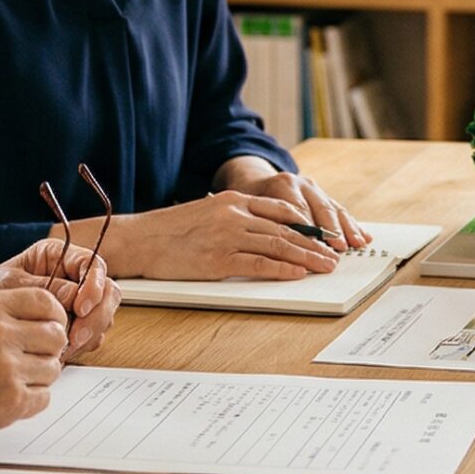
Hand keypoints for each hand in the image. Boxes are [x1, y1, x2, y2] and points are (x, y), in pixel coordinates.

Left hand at [0, 239, 118, 358]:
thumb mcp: (5, 285)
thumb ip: (39, 288)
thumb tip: (73, 296)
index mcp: (57, 256)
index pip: (92, 263)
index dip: (94, 285)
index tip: (80, 307)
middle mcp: (72, 277)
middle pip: (108, 291)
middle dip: (96, 316)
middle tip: (76, 337)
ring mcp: (77, 303)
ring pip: (105, 315)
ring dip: (90, 333)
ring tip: (62, 348)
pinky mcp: (75, 325)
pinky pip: (94, 335)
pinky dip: (83, 345)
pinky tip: (62, 352)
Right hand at [0, 287, 69, 451]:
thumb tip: (43, 320)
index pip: (45, 300)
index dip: (52, 316)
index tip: (49, 327)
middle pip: (56, 334)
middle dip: (48, 348)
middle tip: (32, 359)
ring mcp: (7, 367)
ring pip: (52, 368)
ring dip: (38, 376)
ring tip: (11, 381)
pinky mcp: (10, 401)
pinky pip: (44, 397)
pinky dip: (31, 401)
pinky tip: (6, 399)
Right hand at [99, 190, 341, 279]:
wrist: (139, 240)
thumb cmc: (170, 230)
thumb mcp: (207, 211)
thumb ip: (235, 216)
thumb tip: (264, 231)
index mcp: (232, 199)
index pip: (281, 208)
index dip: (308, 223)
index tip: (325, 234)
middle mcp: (234, 214)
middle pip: (286, 228)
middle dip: (315, 242)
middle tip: (335, 254)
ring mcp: (227, 236)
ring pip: (279, 245)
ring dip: (308, 257)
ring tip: (327, 266)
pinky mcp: (218, 261)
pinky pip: (259, 264)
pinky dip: (283, 269)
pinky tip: (299, 274)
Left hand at [222, 162, 368, 249]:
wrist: (255, 181)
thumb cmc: (249, 200)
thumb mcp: (247, 207)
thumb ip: (262, 221)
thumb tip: (273, 243)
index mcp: (282, 184)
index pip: (298, 210)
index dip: (307, 230)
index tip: (314, 248)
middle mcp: (302, 183)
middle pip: (320, 208)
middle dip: (332, 230)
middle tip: (339, 248)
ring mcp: (315, 189)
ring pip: (334, 209)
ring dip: (347, 229)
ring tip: (357, 244)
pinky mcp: (324, 196)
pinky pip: (340, 211)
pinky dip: (352, 225)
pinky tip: (364, 236)